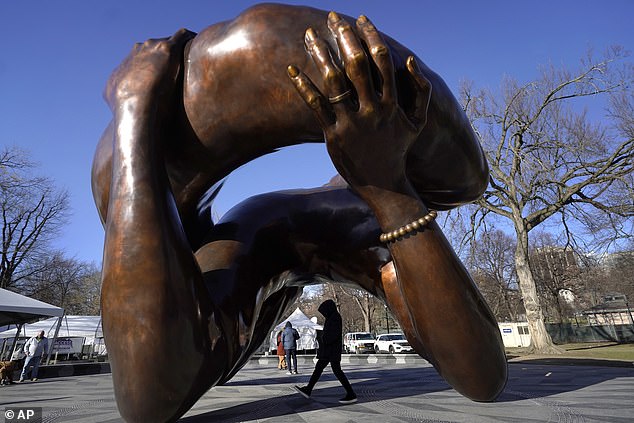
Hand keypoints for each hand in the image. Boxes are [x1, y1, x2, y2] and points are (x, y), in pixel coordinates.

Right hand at [104, 28, 194, 113]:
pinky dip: (189, 39)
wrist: (133, 103)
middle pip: (151, 49)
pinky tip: (198, 42)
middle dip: (162, 56)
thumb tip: (124, 115)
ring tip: (190, 53)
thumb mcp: (119, 109)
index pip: (138, 63)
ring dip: (177, 47)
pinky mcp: (167, 48)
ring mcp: (150, 48)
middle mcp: (135, 54)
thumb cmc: (130, 113)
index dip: (151, 69)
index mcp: (124, 68)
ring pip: (166, 41)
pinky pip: (181, 37)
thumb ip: (123, 106)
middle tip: (177, 66)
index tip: (162, 77)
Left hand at [287, 13, 430, 192]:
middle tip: (333, 17)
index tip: (361, 18)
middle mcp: (372, 109)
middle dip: (345, 36)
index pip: (382, 59)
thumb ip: (421, 90)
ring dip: (320, 53)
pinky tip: (291, 69)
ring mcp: (352, 122)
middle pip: (357, 63)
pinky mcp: (333, 134)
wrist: (384, 184)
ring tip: (308, 34)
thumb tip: (408, 59)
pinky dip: (303, 86)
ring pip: (334, 80)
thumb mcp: (417, 122)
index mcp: (392, 103)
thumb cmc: (398, 149)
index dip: (371, 35)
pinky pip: (315, 105)